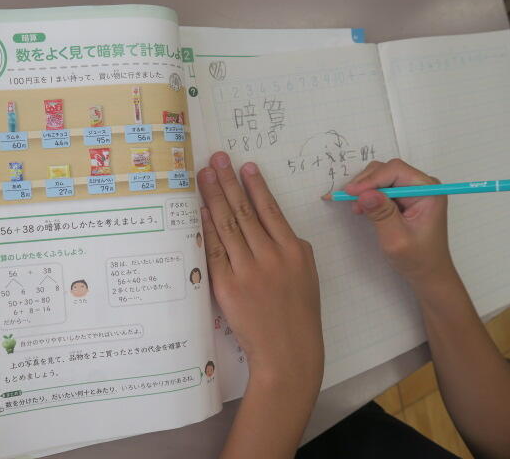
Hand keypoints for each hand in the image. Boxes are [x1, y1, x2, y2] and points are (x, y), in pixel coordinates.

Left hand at [199, 152, 322, 389]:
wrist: (288, 350)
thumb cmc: (299, 314)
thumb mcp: (307, 275)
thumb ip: (291, 247)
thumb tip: (270, 224)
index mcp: (293, 250)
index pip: (270, 210)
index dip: (256, 186)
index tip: (245, 167)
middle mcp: (271, 256)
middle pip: (244, 211)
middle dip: (228, 182)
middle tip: (217, 160)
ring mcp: (248, 270)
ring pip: (227, 226)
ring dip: (214, 197)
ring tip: (204, 176)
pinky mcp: (228, 285)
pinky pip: (215, 250)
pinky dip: (207, 228)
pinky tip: (202, 210)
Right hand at [342, 159, 453, 282]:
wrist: (428, 272)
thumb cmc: (417, 258)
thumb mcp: (396, 238)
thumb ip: (382, 214)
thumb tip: (364, 194)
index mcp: (428, 191)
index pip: (396, 171)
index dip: (371, 179)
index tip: (350, 193)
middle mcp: (422, 185)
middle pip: (388, 170)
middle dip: (366, 182)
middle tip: (348, 199)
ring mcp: (413, 190)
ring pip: (382, 176)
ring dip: (365, 189)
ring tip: (356, 208)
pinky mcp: (405, 197)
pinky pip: (383, 187)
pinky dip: (369, 195)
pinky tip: (361, 208)